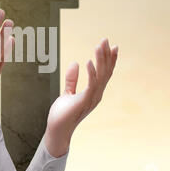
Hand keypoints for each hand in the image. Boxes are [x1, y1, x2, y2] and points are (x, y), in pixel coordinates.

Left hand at [44, 38, 118, 156]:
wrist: (57, 131)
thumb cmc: (62, 114)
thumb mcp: (67, 92)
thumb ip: (72, 79)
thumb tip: (75, 63)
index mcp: (94, 92)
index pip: (105, 73)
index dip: (109, 59)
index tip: (112, 45)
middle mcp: (97, 95)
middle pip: (106, 72)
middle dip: (106, 55)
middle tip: (106, 39)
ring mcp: (92, 99)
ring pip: (100, 76)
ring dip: (100, 60)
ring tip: (99, 46)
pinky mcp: (84, 101)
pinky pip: (91, 85)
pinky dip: (91, 73)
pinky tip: (88, 61)